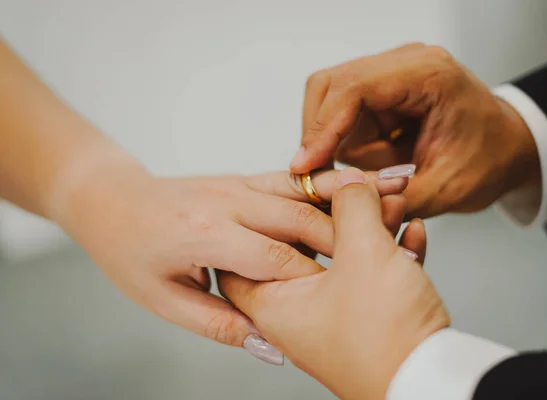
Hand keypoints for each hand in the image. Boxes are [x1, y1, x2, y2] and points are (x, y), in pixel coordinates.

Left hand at [51, 161, 408, 349]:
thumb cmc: (130, 253)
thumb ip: (219, 323)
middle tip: (400, 233)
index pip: (278, 258)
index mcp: (207, 236)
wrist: (111, 201)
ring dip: (351, 191)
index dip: (321, 276)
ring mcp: (237, 184)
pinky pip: (293, 177)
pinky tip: (361, 178)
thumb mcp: (163, 301)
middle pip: (302, 217)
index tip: (359, 292)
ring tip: (396, 189)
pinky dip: (329, 179)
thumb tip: (267, 348)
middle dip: (351, 229)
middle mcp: (227, 202)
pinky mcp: (244, 178)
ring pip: (304, 188)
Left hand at [218, 167, 448, 399]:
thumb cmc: (384, 338)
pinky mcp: (368, 320)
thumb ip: (351, 208)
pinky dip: (391, 251)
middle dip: (338, 211)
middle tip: (362, 188)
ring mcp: (335, 318)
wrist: (432, 383)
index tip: (292, 192)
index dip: (266, 217)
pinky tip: (413, 233)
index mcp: (274, 304)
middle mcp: (298, 314)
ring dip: (372, 226)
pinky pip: (371, 276)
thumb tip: (348, 182)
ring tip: (397, 202)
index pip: (246, 255)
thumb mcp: (363, 255)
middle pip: (305, 247)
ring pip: (344, 258)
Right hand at [291, 43, 540, 217]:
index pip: (353, 89)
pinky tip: (383, 159)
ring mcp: (391, 73)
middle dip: (323, 135)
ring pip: (331, 104)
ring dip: (343, 144)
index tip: (305, 165)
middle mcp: (404, 63)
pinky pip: (344, 117)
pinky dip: (350, 144)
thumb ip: (393, 197)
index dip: (322, 128)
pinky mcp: (382, 90)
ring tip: (385, 167)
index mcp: (427, 75)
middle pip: (330, 86)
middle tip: (326, 175)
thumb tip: (341, 198)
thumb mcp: (447, 190)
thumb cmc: (489, 159)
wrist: (507, 147)